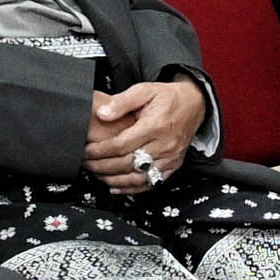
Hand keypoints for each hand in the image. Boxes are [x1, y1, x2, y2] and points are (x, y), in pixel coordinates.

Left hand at [85, 76, 206, 186]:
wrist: (194, 104)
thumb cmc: (167, 97)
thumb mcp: (144, 90)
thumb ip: (121, 102)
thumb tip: (102, 114)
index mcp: (154, 126)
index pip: (121, 145)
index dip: (100, 150)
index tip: (86, 151)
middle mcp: (164, 145)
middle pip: (127, 163)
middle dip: (102, 166)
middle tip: (86, 164)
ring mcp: (170, 158)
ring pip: (137, 177)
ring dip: (114, 180)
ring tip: (97, 175)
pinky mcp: (173, 166)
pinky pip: (151, 183)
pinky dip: (132, 189)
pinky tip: (116, 187)